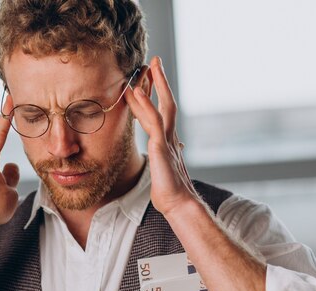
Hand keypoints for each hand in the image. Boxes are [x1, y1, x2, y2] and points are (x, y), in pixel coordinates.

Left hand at [125, 56, 200, 216]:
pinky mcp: (161, 146)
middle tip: (153, 62)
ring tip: (147, 67)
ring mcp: (167, 140)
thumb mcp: (165, 169)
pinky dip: (144, 105)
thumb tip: (176, 147)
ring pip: (162, 106)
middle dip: (159, 81)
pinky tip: (135, 92)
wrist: (179, 204)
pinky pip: (152, 121)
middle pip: (166, 102)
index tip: (149, 79)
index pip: (160, 112)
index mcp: (168, 141)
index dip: (155, 94)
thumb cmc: (170, 191)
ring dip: (154, 85)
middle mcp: (169, 136)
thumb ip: (167, 155)